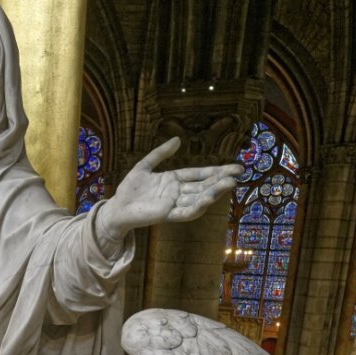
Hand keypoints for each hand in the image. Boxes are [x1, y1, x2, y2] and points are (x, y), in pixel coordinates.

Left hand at [101, 137, 242, 233]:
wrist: (117, 207)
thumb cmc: (129, 189)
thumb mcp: (145, 166)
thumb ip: (160, 153)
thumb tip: (178, 139)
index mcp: (174, 180)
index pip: (199, 174)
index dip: (216, 171)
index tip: (235, 168)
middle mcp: (177, 193)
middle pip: (203, 186)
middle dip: (220, 180)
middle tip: (237, 175)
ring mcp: (173, 204)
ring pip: (198, 198)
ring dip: (213, 192)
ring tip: (228, 184)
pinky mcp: (166, 215)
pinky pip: (185, 212)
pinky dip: (197, 207)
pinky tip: (208, 200)